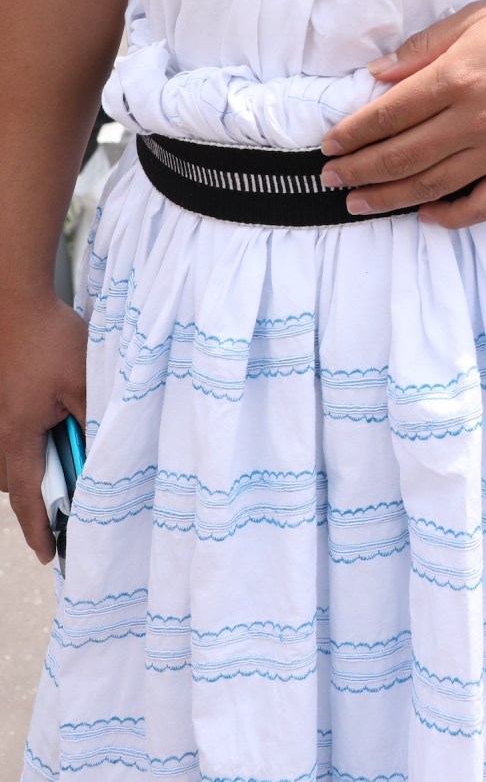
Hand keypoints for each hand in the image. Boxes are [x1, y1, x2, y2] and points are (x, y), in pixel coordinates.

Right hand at [0, 294, 86, 562]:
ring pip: (14, 457)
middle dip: (40, 496)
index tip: (49, 555)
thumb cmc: (49, 339)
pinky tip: (54, 420)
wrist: (15, 298)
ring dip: (36, 464)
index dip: (39, 530)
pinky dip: (31, 440)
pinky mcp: (3, 397)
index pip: (27, 498)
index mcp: (16, 436)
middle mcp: (0, 431)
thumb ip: (92, 420)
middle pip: (17, 481)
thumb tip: (105, 451)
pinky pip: (12, 434)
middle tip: (68, 506)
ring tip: (66, 457)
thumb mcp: (83, 382)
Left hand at [320, 0, 485, 226]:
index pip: (389, 113)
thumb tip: (379, 74)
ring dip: (387, 197)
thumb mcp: (478, 18)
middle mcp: (473, 120)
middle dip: (359, 168)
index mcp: (458, 76)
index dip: (353, 132)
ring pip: (431, 184)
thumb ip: (425, 47)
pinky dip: (449, 215)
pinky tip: (425, 214)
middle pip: (401, 154)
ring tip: (357, 203)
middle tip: (329, 177)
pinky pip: (481, 205)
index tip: (329, 142)